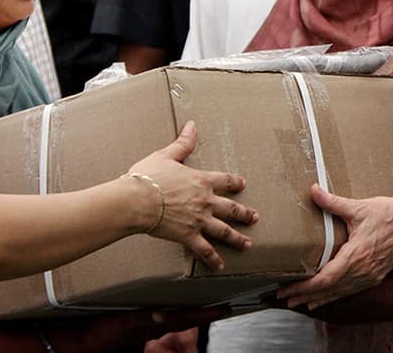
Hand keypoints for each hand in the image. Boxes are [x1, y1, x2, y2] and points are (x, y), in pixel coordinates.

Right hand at [47, 308, 226, 350]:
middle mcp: (155, 326)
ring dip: (192, 309)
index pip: (188, 319)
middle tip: (223, 302)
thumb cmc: (101, 332)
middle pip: (187, 318)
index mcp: (155, 326)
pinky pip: (162, 316)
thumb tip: (163, 316)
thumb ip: (143, 320)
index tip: (226, 308)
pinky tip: (173, 301)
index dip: (207, 314)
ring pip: (177, 316)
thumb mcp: (122, 325)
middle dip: (205, 310)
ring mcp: (148, 326)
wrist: (82, 339)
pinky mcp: (139, 323)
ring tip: (205, 298)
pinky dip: (174, 309)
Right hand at [128, 121, 258, 270]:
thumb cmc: (148, 177)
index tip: (243, 184)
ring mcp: (199, 220)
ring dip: (237, 238)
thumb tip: (192, 125)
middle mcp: (205, 201)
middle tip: (255, 217)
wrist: (137, 200)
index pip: (225, 180)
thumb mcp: (166, 155)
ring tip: (247, 244)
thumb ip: (183, 143)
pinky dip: (213, 259)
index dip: (235, 182)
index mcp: (201, 180)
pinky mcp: (189, 236)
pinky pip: (205, 250)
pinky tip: (220, 265)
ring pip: (224, 231)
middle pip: (231, 208)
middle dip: (244, 213)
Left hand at [276, 185, 392, 309]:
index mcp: (357, 255)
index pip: (326, 278)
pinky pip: (350, 290)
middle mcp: (363, 271)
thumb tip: (313, 189)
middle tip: (284, 298)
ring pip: (340, 293)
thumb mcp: (359, 207)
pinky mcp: (375, 276)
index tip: (287, 289)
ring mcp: (370, 276)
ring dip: (318, 298)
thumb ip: (333, 202)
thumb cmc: (388, 214)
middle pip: (329, 289)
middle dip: (305, 295)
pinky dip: (334, 296)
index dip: (305, 286)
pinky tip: (323, 299)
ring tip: (297, 302)